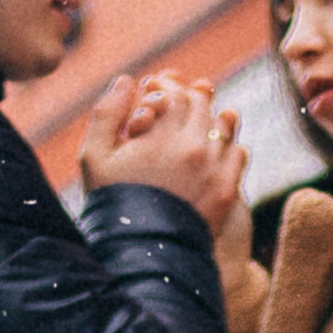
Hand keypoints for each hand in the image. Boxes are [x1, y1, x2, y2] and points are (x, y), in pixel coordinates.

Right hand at [83, 72, 246, 237]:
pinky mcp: (227, 190)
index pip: (173, 93)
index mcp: (158, 137)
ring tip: (194, 127)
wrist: (141, 253)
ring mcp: (213, 170)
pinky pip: (238, 153)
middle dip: (188, 100)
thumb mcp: (94, 157)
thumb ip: (107, 113)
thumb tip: (127, 79)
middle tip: (176, 107)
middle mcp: (190, 149)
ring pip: (223, 125)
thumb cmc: (112, 202)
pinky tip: (212, 152)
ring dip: (210, 119)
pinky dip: (227, 147)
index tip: (156, 96)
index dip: (166, 88)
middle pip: (201, 105)